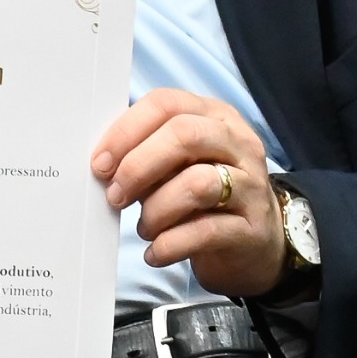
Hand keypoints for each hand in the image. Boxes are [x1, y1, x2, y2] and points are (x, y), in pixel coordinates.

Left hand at [90, 91, 283, 298]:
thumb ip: (147, 157)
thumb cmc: (206, 199)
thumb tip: (104, 166)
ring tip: (144, 228)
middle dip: (137, 167)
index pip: (166, 104)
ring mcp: (251, 185)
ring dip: (156, 210)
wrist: (256, 244)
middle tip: (115, 196)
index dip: (126, 131)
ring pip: (197, 184)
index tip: (100, 163)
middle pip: (184, 136)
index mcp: (214, 117)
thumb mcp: (176, 167)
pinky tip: (156, 253)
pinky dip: (170, 244)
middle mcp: (238, 143)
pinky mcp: (251, 229)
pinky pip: (205, 231)